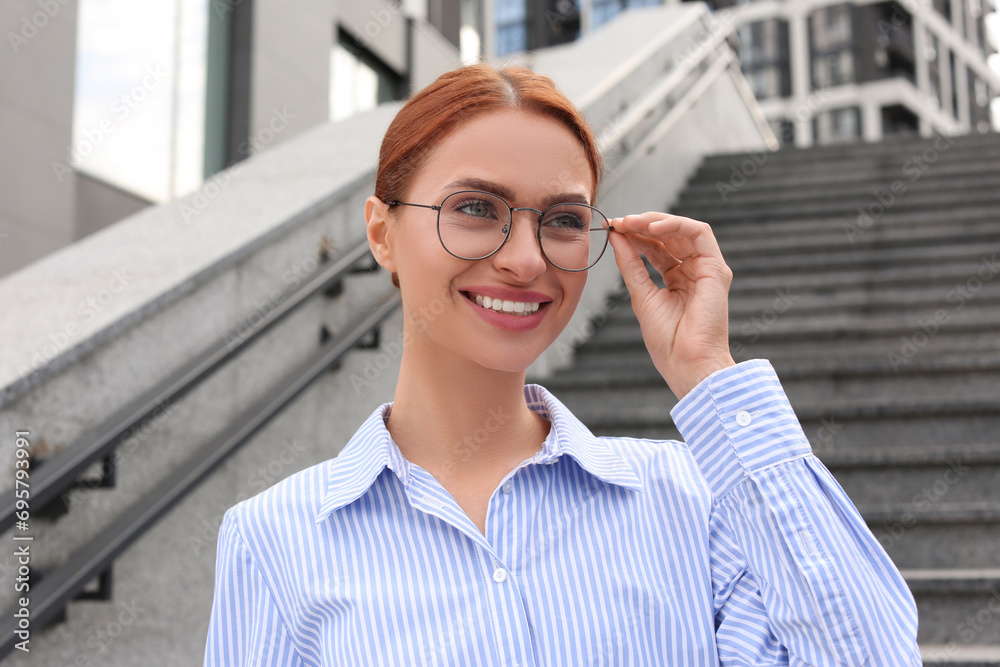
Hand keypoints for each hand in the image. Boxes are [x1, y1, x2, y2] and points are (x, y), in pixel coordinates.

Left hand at [607, 212, 735, 399]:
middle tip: (618, 222)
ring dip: (655, 222)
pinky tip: (651, 228)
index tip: (612, 229)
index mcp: (677, 281)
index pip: (656, 248)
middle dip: (641, 225)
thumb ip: (631, 264)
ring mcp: (706, 269)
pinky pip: (699, 233)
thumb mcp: (641, 294)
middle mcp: (693, 271)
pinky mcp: (716, 268)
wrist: (687, 363)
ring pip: (683, 230)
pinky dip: (675, 225)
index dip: (634, 236)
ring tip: (631, 223)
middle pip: (668, 237)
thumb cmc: (667, 340)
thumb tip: (616, 237)